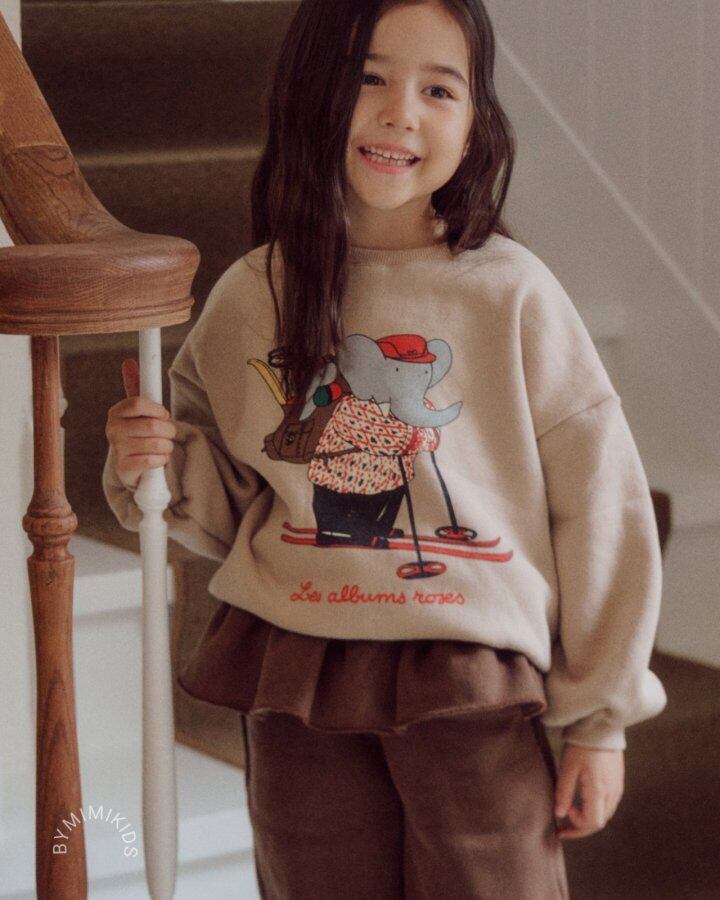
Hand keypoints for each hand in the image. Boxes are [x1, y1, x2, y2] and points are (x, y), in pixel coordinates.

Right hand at [105, 358, 176, 489]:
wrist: (131, 465)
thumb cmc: (138, 433)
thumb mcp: (137, 411)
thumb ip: (136, 387)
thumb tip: (129, 362)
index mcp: (116, 412)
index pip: (137, 402)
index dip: (157, 409)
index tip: (164, 414)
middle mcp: (112, 429)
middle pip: (152, 426)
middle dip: (169, 431)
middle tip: (168, 434)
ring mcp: (117, 449)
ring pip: (157, 444)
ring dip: (168, 446)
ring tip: (163, 447)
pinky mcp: (125, 468)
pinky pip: (153, 460)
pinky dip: (162, 460)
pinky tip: (158, 459)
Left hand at [554, 743, 623, 838]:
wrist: (601, 726)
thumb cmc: (582, 746)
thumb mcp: (568, 768)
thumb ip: (563, 792)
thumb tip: (558, 814)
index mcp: (599, 791)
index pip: (592, 823)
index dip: (576, 828)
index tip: (561, 820)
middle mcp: (612, 793)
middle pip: (600, 822)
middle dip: (581, 827)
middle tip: (564, 826)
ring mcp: (618, 787)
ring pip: (605, 814)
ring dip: (589, 818)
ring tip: (572, 814)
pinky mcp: (618, 781)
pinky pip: (609, 803)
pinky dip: (596, 809)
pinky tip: (584, 802)